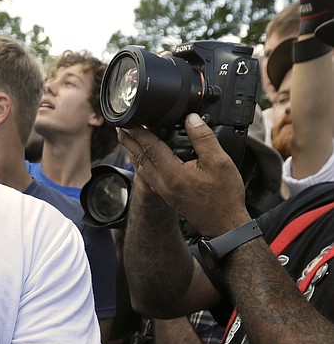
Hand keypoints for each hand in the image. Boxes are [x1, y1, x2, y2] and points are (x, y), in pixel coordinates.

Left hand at [118, 114, 250, 236]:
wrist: (224, 224)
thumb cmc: (223, 196)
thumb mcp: (219, 162)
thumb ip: (204, 138)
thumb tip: (191, 119)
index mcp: (172, 173)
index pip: (150, 147)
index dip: (139, 131)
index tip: (130, 120)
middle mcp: (162, 182)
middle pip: (139, 157)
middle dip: (128, 140)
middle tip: (119, 126)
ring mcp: (162, 190)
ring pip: (141, 167)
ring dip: (132, 151)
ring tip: (127, 139)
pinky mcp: (166, 194)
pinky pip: (147, 174)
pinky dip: (141, 162)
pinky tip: (144, 159)